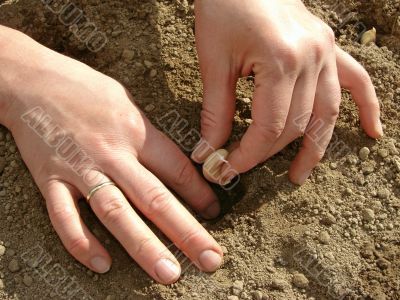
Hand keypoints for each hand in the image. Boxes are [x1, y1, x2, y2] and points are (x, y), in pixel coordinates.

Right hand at [2, 28, 222, 283]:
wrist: (31, 80)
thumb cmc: (85, 88)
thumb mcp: (127, 101)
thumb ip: (149, 134)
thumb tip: (176, 161)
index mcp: (136, 132)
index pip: (177, 169)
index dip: (200, 193)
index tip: (215, 213)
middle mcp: (112, 153)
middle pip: (155, 198)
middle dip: (186, 232)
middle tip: (211, 260)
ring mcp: (80, 168)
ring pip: (116, 213)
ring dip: (144, 246)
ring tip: (168, 273)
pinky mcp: (50, 178)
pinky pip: (65, 217)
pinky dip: (81, 242)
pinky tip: (102, 264)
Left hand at [192, 0, 382, 183]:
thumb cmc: (223, 8)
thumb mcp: (213, 61)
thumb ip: (215, 111)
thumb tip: (207, 150)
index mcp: (282, 61)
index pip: (269, 127)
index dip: (247, 155)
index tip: (226, 168)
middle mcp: (312, 58)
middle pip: (296, 123)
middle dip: (267, 151)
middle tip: (244, 167)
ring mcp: (325, 51)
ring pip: (326, 112)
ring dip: (315, 146)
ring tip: (299, 173)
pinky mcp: (328, 46)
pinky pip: (355, 81)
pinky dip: (366, 107)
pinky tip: (372, 132)